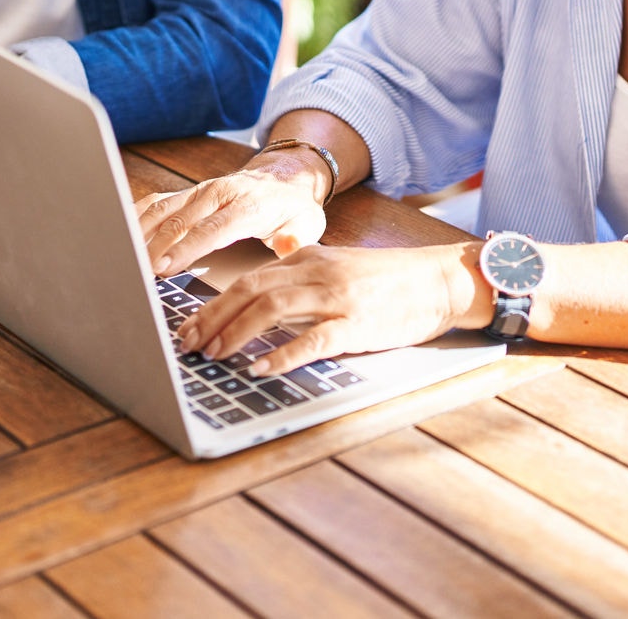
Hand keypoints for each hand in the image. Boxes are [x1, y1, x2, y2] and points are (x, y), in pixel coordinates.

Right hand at [138, 156, 328, 276]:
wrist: (286, 175)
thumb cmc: (294, 208)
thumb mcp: (309, 224)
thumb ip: (296, 237)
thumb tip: (286, 245)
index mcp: (246, 205)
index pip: (211, 229)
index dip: (185, 248)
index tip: (164, 267)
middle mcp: (218, 194)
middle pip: (180, 221)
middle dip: (155, 247)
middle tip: (136, 273)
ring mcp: (200, 192)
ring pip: (163, 210)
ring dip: (140, 233)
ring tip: (121, 257)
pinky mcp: (188, 194)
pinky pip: (157, 203)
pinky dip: (137, 217)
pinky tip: (120, 234)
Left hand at [175, 243, 486, 377]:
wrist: (440, 281)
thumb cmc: (389, 283)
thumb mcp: (337, 269)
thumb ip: (300, 279)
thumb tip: (259, 302)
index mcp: (307, 259)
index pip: (247, 278)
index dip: (212, 303)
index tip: (188, 326)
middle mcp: (316, 273)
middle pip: (249, 289)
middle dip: (211, 318)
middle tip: (187, 343)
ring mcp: (337, 297)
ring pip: (271, 307)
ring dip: (236, 333)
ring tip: (214, 355)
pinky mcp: (358, 324)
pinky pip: (313, 339)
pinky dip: (283, 354)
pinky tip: (262, 369)